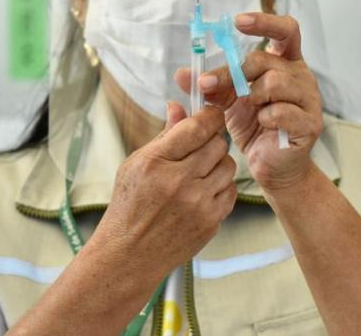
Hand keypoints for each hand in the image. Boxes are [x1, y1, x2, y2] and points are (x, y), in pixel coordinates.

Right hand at [93, 103, 237, 272]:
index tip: (209, 115)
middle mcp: (179, 182)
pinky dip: (220, 187)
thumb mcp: (136, 164)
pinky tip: (201, 192)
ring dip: (217, 164)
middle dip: (211, 141)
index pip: (196, 127)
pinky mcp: (211, 222)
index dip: (208, 116)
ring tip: (198, 173)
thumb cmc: (129, 205)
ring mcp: (198, 204)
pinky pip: (230, 191)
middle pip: (218, 144)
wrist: (130, 254)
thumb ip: (164, 135)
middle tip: (199, 148)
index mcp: (156, 163)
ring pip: (228, 166)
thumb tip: (179, 106)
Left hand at [175, 13, 322, 192]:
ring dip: (253, 96)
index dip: (264, 22)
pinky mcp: (310, 123)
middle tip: (210, 86)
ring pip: (276, 83)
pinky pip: (282, 111)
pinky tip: (263, 125)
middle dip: (234, 73)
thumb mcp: (227, 102)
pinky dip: (266, 118)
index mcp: (285, 63)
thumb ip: (210, 86)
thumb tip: (181, 74)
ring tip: (251, 110)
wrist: (271, 166)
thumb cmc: (254, 127)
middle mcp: (301, 76)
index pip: (285, 30)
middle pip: (266, 60)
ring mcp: (310, 99)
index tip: (238, 22)